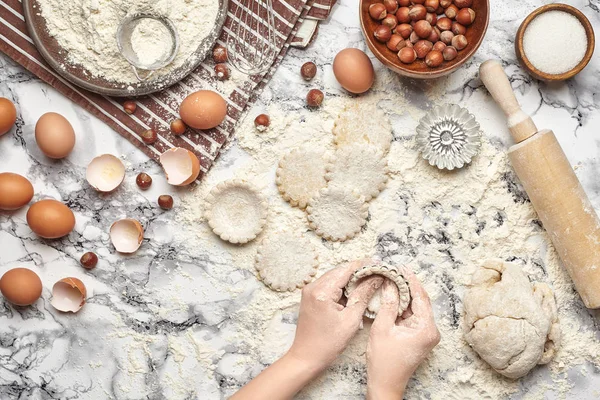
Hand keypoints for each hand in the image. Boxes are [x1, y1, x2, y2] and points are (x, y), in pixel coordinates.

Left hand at [287, 259, 383, 372]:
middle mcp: (312, 286)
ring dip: (350, 279)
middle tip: (377, 274)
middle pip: (340, 271)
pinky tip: (354, 292)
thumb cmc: (328, 343)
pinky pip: (329, 285)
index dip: (364, 265)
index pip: (346, 269)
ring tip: (369, 282)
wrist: (306, 357)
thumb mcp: (351, 319)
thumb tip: (376, 278)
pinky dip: (342, 286)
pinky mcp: (310, 297)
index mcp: (322, 291)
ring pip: (334, 277)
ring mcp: (309, 291)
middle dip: (358, 271)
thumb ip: (363, 295)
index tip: (379, 264)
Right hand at [366, 269, 439, 399]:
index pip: (421, 297)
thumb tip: (391, 283)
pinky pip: (413, 316)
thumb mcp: (382, 328)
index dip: (411, 280)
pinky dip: (404, 306)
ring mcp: (427, 334)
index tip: (402, 267)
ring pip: (416, 307)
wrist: (385, 384)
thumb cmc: (384, 362)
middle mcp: (431, 330)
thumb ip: (388, 304)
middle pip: (421, 301)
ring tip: (393, 280)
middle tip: (395, 271)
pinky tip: (394, 297)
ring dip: (405, 295)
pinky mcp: (420, 337)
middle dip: (408, 285)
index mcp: (426, 328)